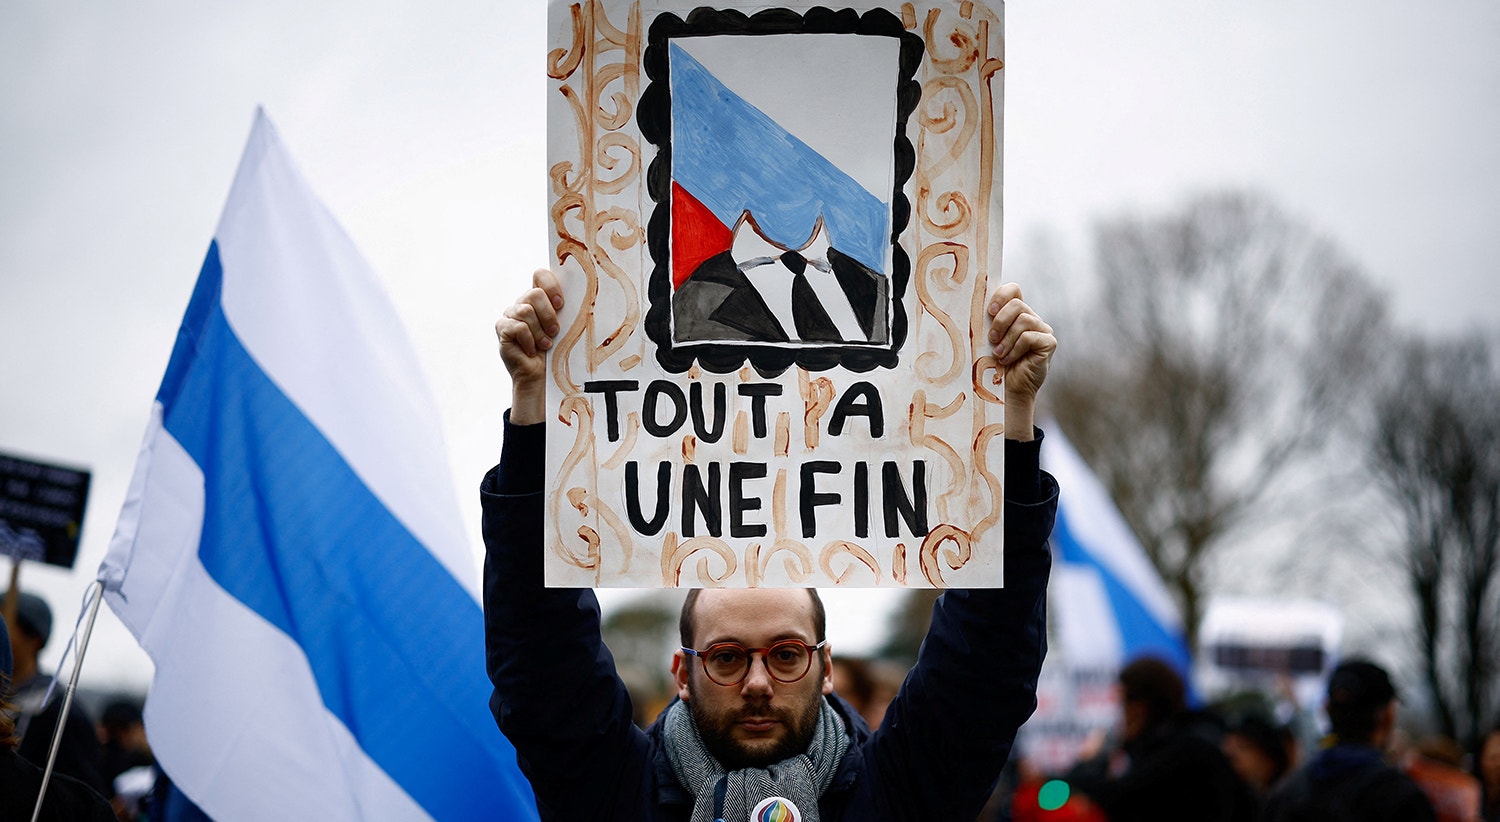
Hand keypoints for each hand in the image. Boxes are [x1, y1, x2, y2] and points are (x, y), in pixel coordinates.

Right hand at [496, 268, 562, 424]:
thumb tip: (586, 296)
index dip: (550, 285)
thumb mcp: (565, 328)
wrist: (541, 377)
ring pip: (525, 310)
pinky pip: (517, 327)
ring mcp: (510, 315)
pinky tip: (532, 351)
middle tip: (555, 331)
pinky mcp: (502, 329)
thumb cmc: (555, 352)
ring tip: (546, 344)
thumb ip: (566, 310)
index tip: (561, 303)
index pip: (540, 275)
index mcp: (539, 298)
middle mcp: (522, 303)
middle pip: (533, 293)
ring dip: (539, 331)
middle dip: (548, 315)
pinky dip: (529, 340)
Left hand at [986, 282, 1054, 439]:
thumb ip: (984, 323)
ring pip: (1023, 320)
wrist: (1008, 391)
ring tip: (998, 354)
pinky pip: (1030, 337)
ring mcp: (1043, 329)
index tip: (988, 312)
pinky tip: (1008, 360)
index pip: (1013, 289)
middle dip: (1000, 321)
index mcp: (1016, 313)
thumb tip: (966, 305)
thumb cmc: (994, 366)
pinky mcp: (1049, 342)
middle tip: (991, 339)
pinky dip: (1015, 349)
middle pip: (1017, 304)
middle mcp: (1032, 318)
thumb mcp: (986, 341)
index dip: (1001, 296)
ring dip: (1006, 339)